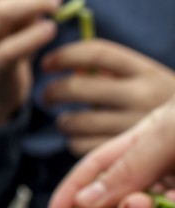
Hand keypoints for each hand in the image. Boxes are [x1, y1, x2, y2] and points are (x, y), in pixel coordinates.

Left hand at [42, 40, 174, 155]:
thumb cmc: (160, 105)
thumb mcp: (148, 82)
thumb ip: (112, 73)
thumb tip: (70, 69)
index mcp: (148, 72)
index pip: (97, 52)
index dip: (65, 55)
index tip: (46, 63)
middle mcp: (144, 96)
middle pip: (78, 88)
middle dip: (53, 92)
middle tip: (47, 97)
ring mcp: (136, 126)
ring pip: (77, 121)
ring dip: (63, 121)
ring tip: (66, 122)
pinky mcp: (128, 155)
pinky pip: (82, 146)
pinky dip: (73, 142)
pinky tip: (80, 139)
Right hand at [45, 96, 174, 207]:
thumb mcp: (167, 132)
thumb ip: (128, 166)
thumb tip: (83, 201)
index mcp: (142, 143)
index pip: (94, 170)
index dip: (70, 194)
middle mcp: (155, 170)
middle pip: (116, 200)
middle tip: (137, 207)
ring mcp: (172, 190)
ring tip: (173, 200)